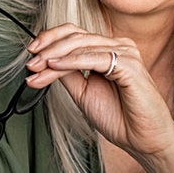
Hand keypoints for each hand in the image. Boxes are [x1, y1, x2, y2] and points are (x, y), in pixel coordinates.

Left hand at [24, 23, 173, 171]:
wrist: (143, 139)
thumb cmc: (120, 117)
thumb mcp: (84, 92)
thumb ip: (69, 74)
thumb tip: (46, 61)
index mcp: (109, 50)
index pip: (76, 34)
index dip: (51, 39)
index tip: (31, 53)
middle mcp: (119, 46)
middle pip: (76, 36)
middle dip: (48, 48)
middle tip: (30, 63)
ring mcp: (126, 53)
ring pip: (81, 45)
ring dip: (54, 56)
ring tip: (37, 67)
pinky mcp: (129, 64)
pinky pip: (95, 58)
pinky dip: (72, 61)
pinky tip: (55, 66)